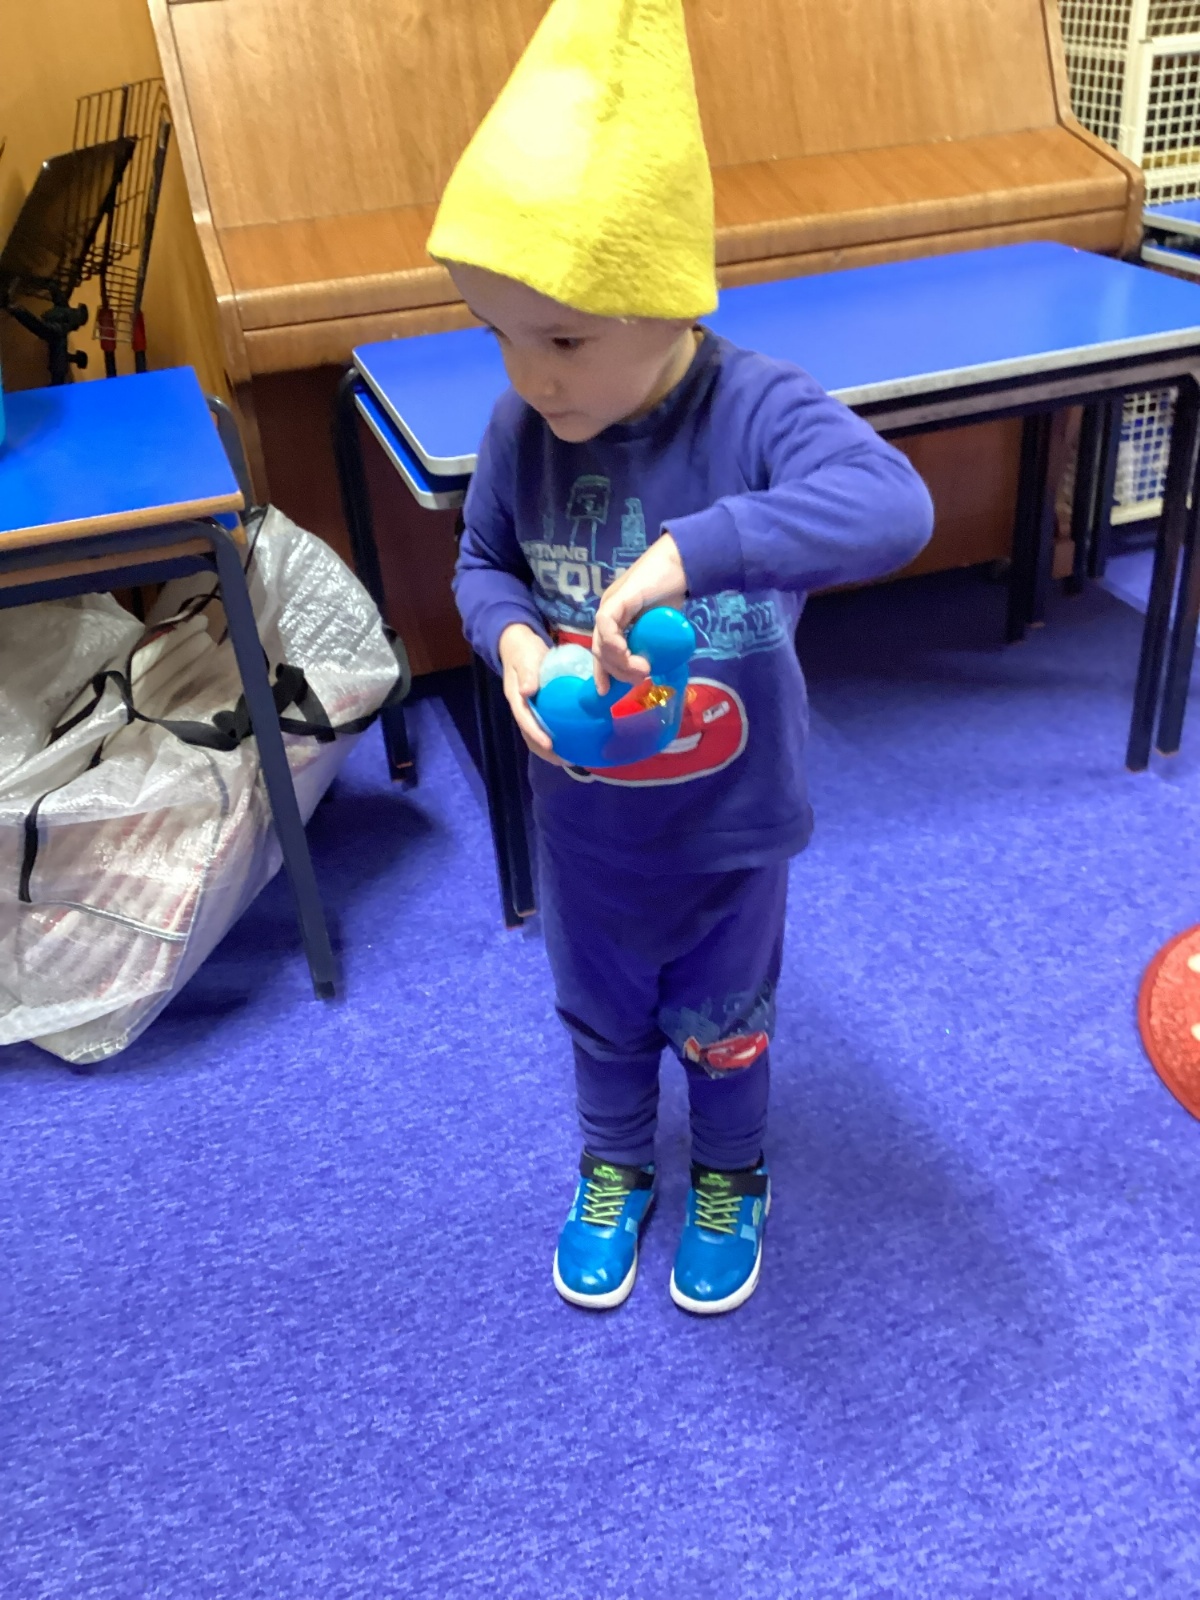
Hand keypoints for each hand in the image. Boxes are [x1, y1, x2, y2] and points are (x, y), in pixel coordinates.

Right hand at [497, 623, 565, 764]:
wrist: (519, 643)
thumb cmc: (523, 651)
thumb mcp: (525, 658)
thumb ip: (527, 673)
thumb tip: (527, 691)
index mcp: (516, 698)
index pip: (524, 721)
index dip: (536, 735)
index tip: (550, 745)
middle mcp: (522, 708)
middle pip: (530, 735)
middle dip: (546, 751)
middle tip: (566, 760)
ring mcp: (530, 709)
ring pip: (538, 734)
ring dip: (552, 748)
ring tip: (571, 757)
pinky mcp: (540, 706)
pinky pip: (547, 725)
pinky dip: (558, 735)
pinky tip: (573, 740)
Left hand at [592, 532, 687, 691]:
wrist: (683, 565)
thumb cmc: (673, 591)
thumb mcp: (659, 627)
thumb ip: (650, 643)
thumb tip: (651, 666)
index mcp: (615, 619)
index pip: (601, 650)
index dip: (602, 673)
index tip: (606, 693)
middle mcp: (608, 612)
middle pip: (599, 650)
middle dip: (616, 672)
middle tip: (639, 679)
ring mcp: (610, 604)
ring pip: (601, 642)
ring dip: (619, 662)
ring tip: (643, 669)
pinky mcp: (618, 598)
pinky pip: (606, 624)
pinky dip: (613, 642)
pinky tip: (626, 652)